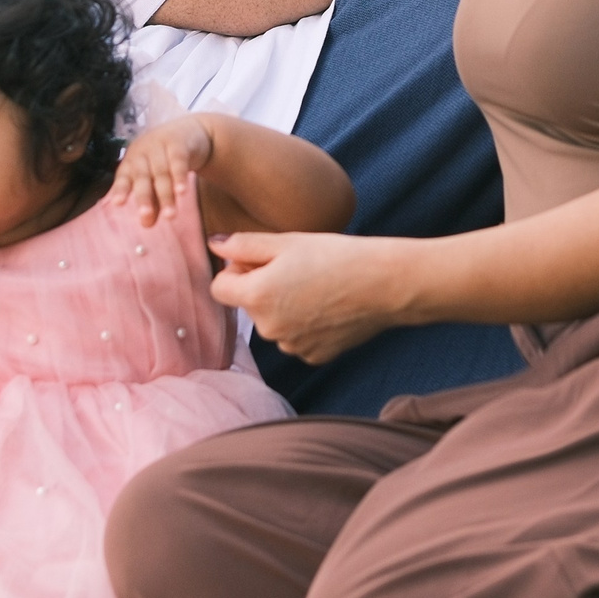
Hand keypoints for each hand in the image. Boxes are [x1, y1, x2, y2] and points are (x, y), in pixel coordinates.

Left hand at [110, 116, 213, 226]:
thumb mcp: (155, 180)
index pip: (123, 177)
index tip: (117, 203)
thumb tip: (147, 224)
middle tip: (146, 216)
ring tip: (170, 216)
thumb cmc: (164, 161)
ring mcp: (159, 145)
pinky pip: (178, 162)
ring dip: (166, 195)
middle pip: (142, 177)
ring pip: (161, 173)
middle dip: (144, 198)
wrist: (188, 132)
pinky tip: (182, 192)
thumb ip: (152, 202)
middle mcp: (142, 153)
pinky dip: (180, 177)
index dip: (120, 189)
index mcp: (131, 163)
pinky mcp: (178, 143)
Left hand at [209, 231, 414, 362]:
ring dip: (284, 307)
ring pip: (273, 323)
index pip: (219, 287)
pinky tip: (328, 306)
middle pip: (248, 305)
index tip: (260, 260)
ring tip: (317, 286)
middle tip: (296, 268)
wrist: (384, 284)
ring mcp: (291, 346)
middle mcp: (268, 328)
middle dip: (262, 288)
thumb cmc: (336, 256)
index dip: (235, 270)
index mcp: (256, 296)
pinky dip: (305, 324)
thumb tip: (213, 247)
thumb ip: (242, 244)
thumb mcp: (286, 241)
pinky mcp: (313, 356)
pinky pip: (296, 338)